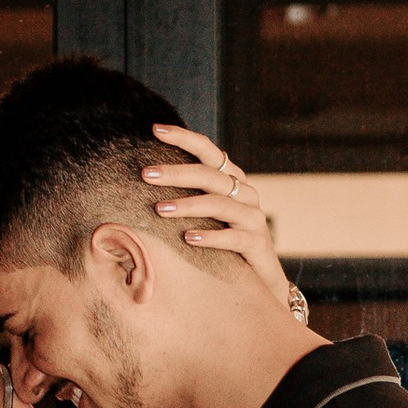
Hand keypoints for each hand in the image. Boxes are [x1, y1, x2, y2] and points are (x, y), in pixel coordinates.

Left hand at [143, 124, 298, 310]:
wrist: (262, 278)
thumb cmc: (226, 242)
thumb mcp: (208, 215)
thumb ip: (190, 196)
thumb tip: (147, 179)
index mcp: (232, 180)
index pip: (209, 151)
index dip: (184, 138)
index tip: (156, 129)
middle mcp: (245, 193)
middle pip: (210, 175)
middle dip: (176, 173)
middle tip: (146, 174)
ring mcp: (253, 218)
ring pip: (219, 204)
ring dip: (187, 205)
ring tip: (159, 209)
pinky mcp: (256, 243)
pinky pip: (232, 237)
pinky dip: (210, 236)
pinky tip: (188, 238)